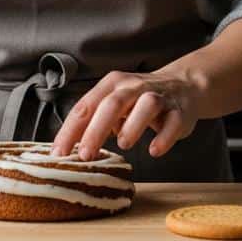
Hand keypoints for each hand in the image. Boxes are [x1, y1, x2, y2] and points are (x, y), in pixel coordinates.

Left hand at [51, 70, 197, 159]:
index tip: (59, 153)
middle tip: (85, 155)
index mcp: (112, 85)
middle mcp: (133, 87)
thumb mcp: (113, 104)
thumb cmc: (138, 101)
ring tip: (123, 145)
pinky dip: (164, 136)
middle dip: (96, 130)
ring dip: (133, 125)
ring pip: (146, 106)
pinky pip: (173, 121)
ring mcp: (158, 97)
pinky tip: (154, 150)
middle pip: (112, 104)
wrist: (183, 87)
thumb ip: (93, 121)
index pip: (85, 106)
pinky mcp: (179, 111)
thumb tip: (68, 149)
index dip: (70, 130)